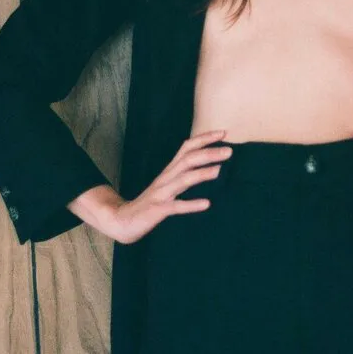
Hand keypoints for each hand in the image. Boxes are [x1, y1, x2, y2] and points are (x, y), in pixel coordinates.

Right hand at [107, 130, 231, 243]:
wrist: (123, 220)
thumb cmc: (151, 203)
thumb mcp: (169, 185)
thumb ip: (185, 175)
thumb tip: (211, 167)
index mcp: (170, 170)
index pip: (187, 147)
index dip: (204, 138)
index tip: (223, 133)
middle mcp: (166, 178)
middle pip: (188, 160)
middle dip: (208, 153)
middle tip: (229, 150)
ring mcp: (161, 194)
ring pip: (183, 179)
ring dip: (201, 174)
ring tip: (220, 170)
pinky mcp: (157, 210)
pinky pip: (176, 206)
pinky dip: (191, 204)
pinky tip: (206, 204)